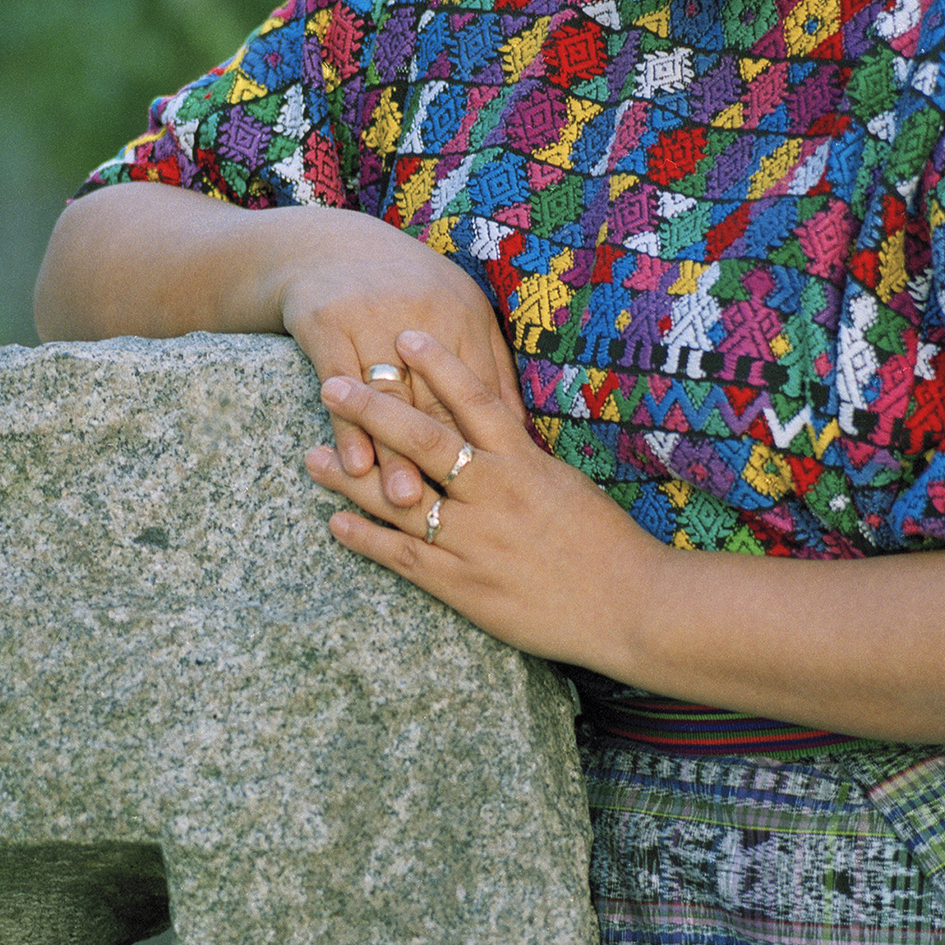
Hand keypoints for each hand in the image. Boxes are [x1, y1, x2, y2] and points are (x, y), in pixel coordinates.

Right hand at [270, 216, 522, 510]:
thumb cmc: (409, 287)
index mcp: (460, 315)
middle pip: (431, 397)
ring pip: (386, 396)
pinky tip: (352, 463)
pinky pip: (339, 382)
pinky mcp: (327, 323)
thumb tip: (523, 426)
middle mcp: (419, 313)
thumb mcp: (460, 310)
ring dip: (393, 451)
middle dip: (442, 453)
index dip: (483, 439)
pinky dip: (346, 426)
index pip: (475, 386)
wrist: (330, 246)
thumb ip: (491, 364)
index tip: (496, 489)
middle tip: (453, 506)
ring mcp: (369, 317)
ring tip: (403, 499)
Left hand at [303, 328, 658, 670]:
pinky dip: (366, 539)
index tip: (403, 336)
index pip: (475, 400)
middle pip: (422, 440)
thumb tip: (497, 437)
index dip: (437, 365)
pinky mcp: (465, 585)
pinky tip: (334, 523)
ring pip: (399, 498)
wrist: (634, 609)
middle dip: (372, 409)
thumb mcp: (568, 490)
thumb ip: (525, 465)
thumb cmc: (609, 547)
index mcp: (525, 463)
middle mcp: (495, 493)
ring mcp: (476, 540)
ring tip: (310, 455)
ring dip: (351, 474)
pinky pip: (403, 556)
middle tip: (330, 384)